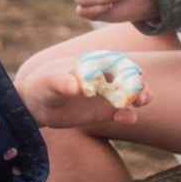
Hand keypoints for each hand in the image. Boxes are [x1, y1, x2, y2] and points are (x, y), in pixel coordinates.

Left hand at [20, 62, 151, 130]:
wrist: (37, 105)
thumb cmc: (43, 85)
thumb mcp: (49, 83)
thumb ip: (61, 82)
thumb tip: (75, 86)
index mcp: (94, 62)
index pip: (118, 62)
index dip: (129, 70)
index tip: (134, 82)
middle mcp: (105, 76)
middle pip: (130, 77)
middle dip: (140, 85)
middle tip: (143, 99)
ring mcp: (106, 94)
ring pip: (130, 94)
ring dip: (139, 99)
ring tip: (138, 107)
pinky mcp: (105, 111)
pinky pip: (122, 112)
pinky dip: (128, 115)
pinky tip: (128, 119)